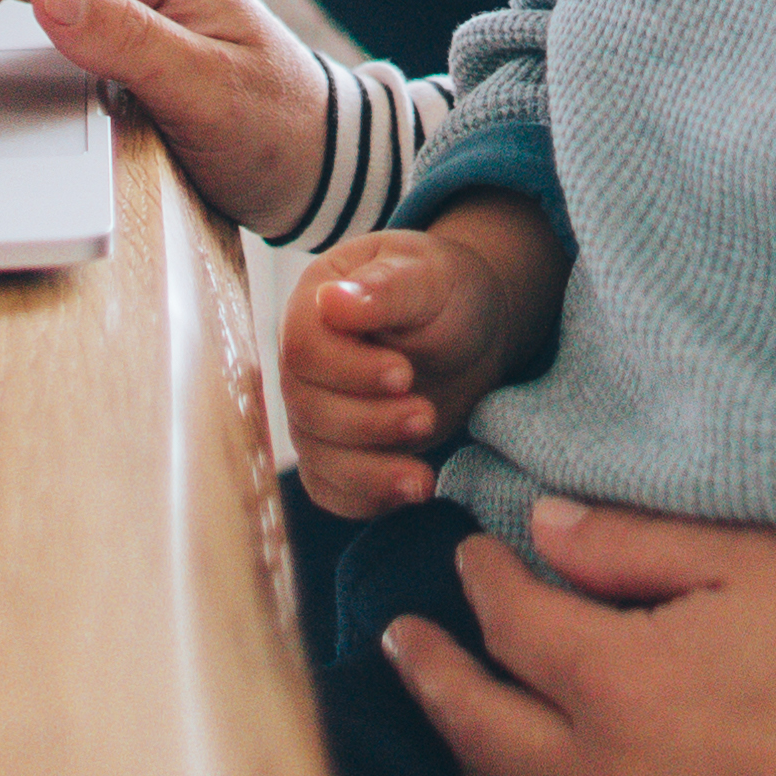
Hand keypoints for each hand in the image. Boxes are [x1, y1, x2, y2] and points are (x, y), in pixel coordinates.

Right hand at [280, 223, 534, 510]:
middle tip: (425, 416)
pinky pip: (330, 487)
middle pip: (306, 407)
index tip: (403, 375)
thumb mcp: (429, 276)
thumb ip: (386, 287)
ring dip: (368, 473)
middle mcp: (306, 361)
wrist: (472, 330)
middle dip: (367, 423)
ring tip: (423, 479)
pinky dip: (363, 499)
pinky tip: (406, 492)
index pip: (303, 348)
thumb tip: (331, 301)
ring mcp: (318, 409)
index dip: (347, 371)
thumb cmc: (448, 291)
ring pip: (317, 455)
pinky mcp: (340, 449)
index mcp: (315, 304)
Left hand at [375, 501, 775, 775]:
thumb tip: (542, 531)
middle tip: (404, 644)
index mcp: (616, 687)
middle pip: (479, 734)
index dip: (481, 581)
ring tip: (464, 730)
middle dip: (432, 677)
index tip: (471, 556)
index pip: (509, 626)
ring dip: (473, 770)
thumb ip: (635, 548)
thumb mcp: (759, 562)